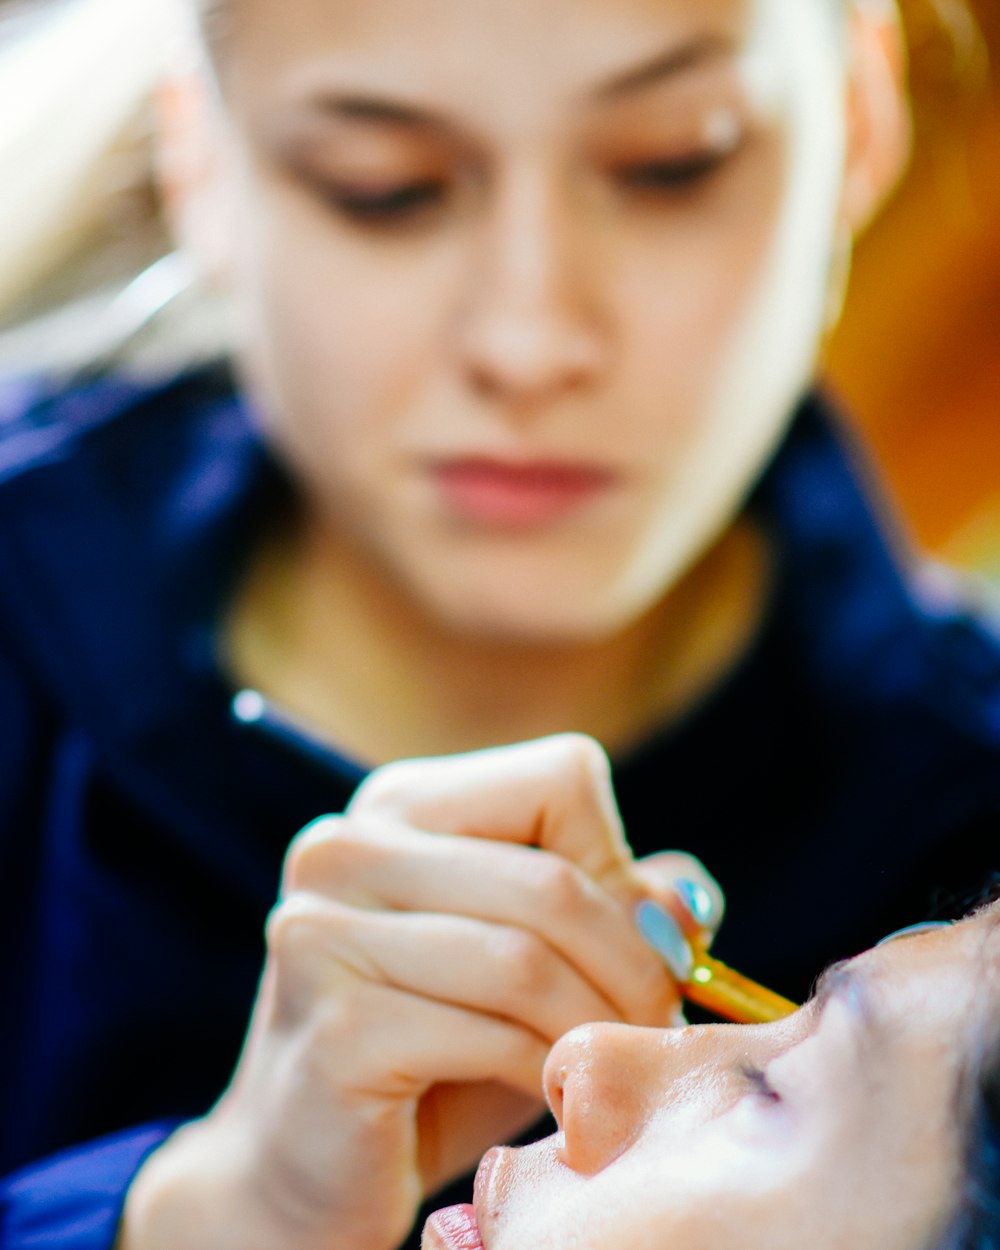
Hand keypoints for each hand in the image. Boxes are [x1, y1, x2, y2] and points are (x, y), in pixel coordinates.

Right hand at [119, 735, 721, 1249]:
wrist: (307, 1170)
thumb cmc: (438, 1055)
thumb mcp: (538, 964)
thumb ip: (613, 911)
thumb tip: (685, 899)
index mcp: (400, 804)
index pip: (561, 777)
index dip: (618, 863)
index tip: (642, 944)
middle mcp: (348, 846)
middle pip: (552, 879)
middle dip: (634, 965)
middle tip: (660, 1025)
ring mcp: (325, 930)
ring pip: (526, 960)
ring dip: (598, 1024)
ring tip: (613, 1062)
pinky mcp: (336, 1025)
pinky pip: (493, 1036)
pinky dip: (546, 1072)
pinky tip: (552, 1097)